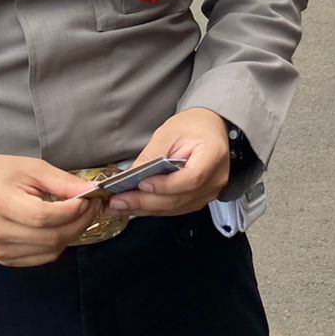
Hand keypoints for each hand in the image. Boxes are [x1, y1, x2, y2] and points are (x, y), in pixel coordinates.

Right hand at [0, 153, 104, 267]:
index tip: (89, 198)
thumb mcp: (29, 167)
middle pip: (51, 237)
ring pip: (50, 251)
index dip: (72, 210)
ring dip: (72, 233)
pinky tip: (59, 227)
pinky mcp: (3, 259)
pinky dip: (57, 244)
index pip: (44, 216)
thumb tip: (90, 190)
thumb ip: (61, 181)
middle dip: (80, 222)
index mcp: (1, 203)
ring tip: (77, 214)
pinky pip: (42, 258)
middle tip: (91, 205)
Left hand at [106, 108, 231, 216]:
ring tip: (121, 206)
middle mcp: (215, 179)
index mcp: (213, 156)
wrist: (209, 129)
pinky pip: (176, 208)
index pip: (191, 178)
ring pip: (175, 207)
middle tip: (118, 201)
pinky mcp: (200, 199)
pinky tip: (136, 206)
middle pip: (180, 198)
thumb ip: (151, 156)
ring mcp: (210, 192)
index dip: (166, 185)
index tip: (142, 183)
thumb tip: (130, 177)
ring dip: (146, 209)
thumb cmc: (193, 126)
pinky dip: (155, 208)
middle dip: (146, 201)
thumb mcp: (169, 133)